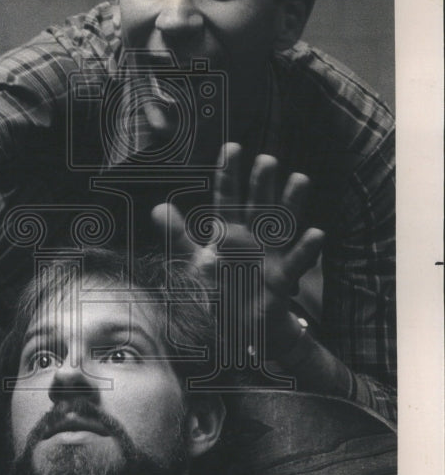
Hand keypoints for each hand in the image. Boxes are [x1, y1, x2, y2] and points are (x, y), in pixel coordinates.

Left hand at [153, 143, 325, 359]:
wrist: (241, 326)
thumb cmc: (221, 288)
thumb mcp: (196, 262)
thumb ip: (178, 236)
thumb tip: (158, 208)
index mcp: (230, 231)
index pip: (228, 198)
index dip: (229, 174)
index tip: (231, 148)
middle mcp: (253, 237)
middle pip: (258, 205)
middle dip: (262, 184)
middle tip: (267, 159)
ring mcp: (270, 255)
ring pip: (282, 225)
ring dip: (291, 203)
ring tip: (300, 179)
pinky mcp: (283, 278)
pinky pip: (296, 262)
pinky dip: (306, 249)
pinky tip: (316, 233)